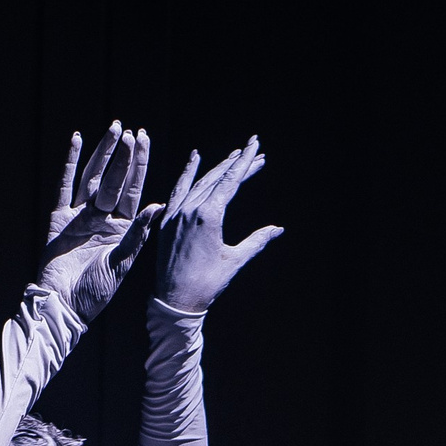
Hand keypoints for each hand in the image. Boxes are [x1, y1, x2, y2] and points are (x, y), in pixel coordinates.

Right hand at [38, 124, 162, 324]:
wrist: (64, 306)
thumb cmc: (96, 293)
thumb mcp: (122, 264)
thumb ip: (137, 234)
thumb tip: (158, 205)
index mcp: (122, 229)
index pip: (133, 190)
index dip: (139, 166)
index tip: (144, 140)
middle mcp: (103, 218)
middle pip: (115, 179)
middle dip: (123, 155)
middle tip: (130, 131)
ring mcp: (80, 216)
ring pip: (93, 177)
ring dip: (102, 153)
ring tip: (113, 129)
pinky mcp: (60, 218)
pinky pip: (65, 185)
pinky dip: (69, 162)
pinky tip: (77, 140)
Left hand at [152, 135, 282, 312]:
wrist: (175, 300)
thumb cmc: (206, 283)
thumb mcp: (235, 260)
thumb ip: (256, 241)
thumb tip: (278, 229)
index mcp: (208, 216)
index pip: (230, 181)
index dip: (245, 162)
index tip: (255, 144)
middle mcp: (190, 209)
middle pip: (218, 178)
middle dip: (237, 163)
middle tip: (253, 149)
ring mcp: (176, 213)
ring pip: (200, 181)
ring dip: (218, 167)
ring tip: (233, 155)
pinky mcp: (167, 219)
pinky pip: (179, 189)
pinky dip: (187, 173)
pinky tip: (195, 158)